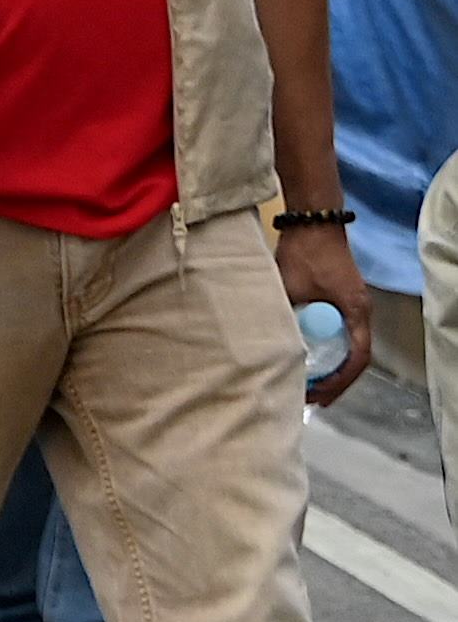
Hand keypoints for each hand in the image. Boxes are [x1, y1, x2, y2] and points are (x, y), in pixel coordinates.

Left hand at [285, 217, 379, 404]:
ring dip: (332, 366)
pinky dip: (327, 349)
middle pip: (355, 358)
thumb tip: (260, 345)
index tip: (320, 397)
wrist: (312, 222)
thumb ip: (280, 315)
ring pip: (348, 346)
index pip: (357, 359)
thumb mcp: (289, 289)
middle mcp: (360, 312)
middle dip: (336, 381)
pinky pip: (340, 333)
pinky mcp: (342, 300)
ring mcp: (353, 306)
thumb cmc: (304, 253)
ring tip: (308, 385)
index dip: (340, 382)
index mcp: (356, 312)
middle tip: (311, 399)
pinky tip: (308, 358)